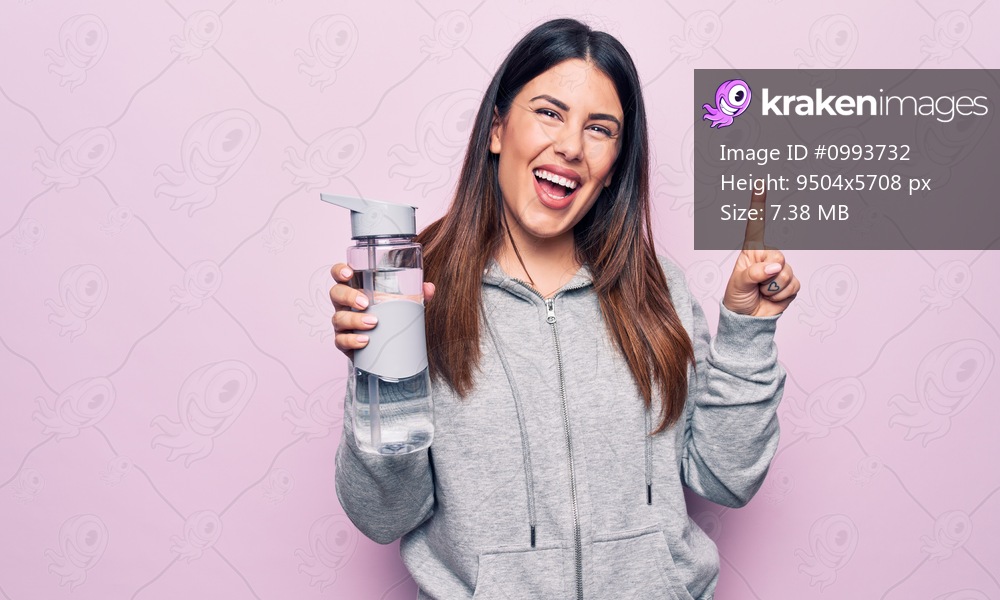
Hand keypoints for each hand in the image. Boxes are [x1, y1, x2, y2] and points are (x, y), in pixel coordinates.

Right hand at [330, 263, 435, 357]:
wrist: (387, 347)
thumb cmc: (389, 317)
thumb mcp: (403, 303)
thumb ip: (416, 294)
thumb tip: (428, 288)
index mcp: (355, 289)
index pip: (339, 275)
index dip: (339, 270)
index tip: (348, 273)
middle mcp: (344, 304)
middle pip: (335, 293)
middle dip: (348, 296)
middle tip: (365, 303)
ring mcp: (342, 323)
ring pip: (338, 318)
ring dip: (354, 320)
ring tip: (373, 322)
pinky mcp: (344, 342)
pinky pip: (341, 341)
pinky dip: (351, 340)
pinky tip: (364, 341)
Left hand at [722, 189, 799, 316]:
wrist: (747, 319)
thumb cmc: (737, 298)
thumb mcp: (739, 284)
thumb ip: (755, 273)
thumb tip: (776, 267)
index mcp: (751, 251)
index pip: (756, 226)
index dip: (758, 204)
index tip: (760, 183)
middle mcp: (768, 257)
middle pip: (779, 256)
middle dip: (768, 274)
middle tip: (756, 285)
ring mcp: (781, 269)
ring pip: (786, 273)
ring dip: (773, 288)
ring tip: (761, 292)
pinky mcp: (791, 283)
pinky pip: (794, 285)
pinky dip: (782, 295)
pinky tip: (772, 297)